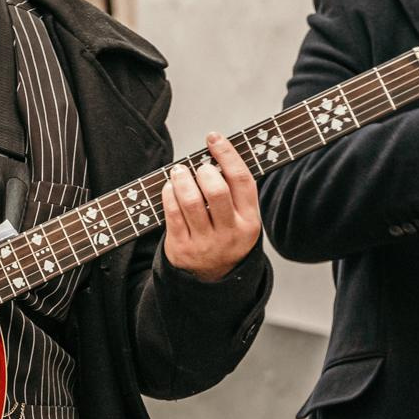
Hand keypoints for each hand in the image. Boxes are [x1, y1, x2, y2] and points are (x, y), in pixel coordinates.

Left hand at [161, 133, 262, 281]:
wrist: (212, 280)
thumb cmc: (225, 238)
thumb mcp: (241, 220)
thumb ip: (235, 193)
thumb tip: (217, 153)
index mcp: (249, 222)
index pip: (242, 180)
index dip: (228, 154)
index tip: (214, 138)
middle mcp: (230, 233)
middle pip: (217, 190)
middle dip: (204, 171)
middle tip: (199, 167)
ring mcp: (205, 242)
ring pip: (191, 201)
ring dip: (182, 179)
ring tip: (179, 171)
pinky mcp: (182, 248)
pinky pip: (173, 214)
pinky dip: (169, 194)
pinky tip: (170, 187)